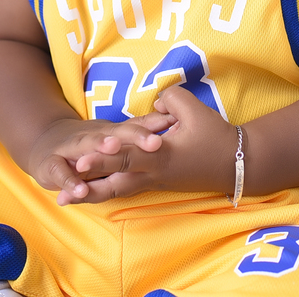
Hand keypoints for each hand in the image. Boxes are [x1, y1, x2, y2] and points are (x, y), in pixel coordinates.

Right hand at [26, 113, 174, 205]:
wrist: (44, 146)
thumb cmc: (88, 144)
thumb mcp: (113, 136)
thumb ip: (139, 131)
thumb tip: (174, 121)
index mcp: (110, 133)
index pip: (135, 127)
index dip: (154, 127)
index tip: (176, 125)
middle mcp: (92, 137)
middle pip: (116, 134)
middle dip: (135, 137)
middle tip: (155, 143)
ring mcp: (71, 149)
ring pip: (87, 145)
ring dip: (100, 146)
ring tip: (114, 148)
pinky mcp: (51, 165)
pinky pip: (60, 173)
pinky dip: (69, 181)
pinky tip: (80, 190)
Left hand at [60, 85, 238, 204]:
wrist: (236, 164)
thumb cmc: (216, 136)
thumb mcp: (194, 109)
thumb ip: (168, 98)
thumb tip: (152, 102)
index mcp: (160, 156)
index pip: (127, 156)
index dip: (103, 156)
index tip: (80, 160)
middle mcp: (152, 173)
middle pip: (114, 181)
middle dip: (87, 184)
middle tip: (62, 190)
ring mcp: (153, 181)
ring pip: (117, 191)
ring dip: (92, 194)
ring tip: (66, 199)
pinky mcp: (155, 183)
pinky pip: (125, 189)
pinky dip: (106, 191)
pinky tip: (90, 192)